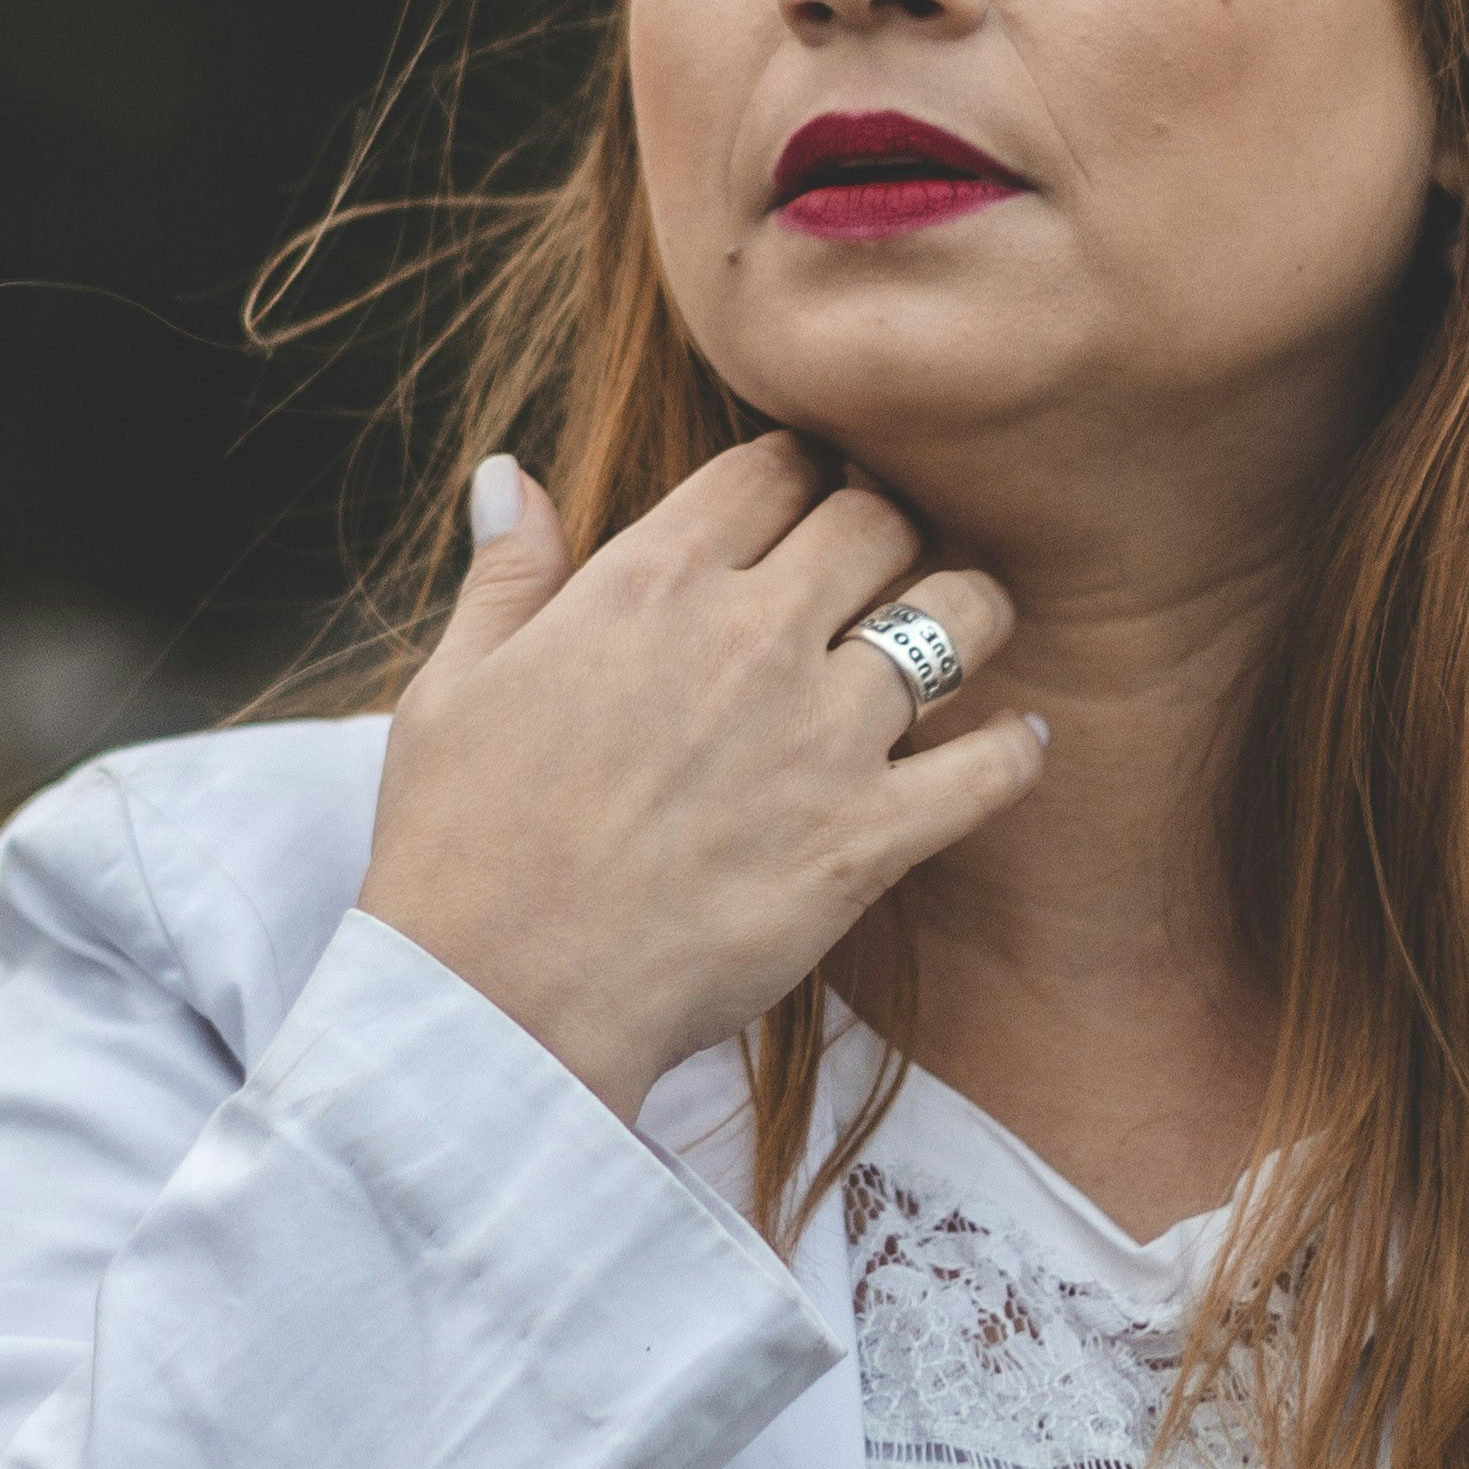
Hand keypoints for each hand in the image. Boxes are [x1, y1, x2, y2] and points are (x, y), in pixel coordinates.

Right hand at [358, 434, 1050, 1117]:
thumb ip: (508, 571)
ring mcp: (821, 736)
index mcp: (650, 582)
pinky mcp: (866, 840)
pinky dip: (1014, 752)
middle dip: (886, 527)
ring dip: (968, 614)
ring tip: (961, 635)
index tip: (805, 498)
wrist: (497, 1000)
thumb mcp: (454, 685)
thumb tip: (513, 472)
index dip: (798, 472)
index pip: (772, 468)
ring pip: (958, 617)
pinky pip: (991, 769)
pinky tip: (1012, 745)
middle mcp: (750, 636)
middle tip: (883, 563)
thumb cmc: (459, 845)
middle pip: (878, 519)